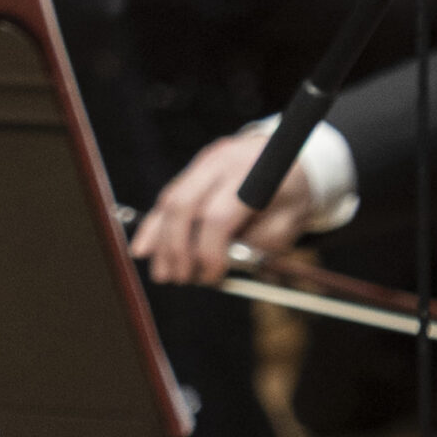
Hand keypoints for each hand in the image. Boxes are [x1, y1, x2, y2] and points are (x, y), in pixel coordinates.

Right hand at [129, 127, 314, 288]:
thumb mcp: (289, 224)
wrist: (294, 158)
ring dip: (161, 241)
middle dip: (176, 247)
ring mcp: (204, 162)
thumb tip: (220, 265)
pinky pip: (168, 196)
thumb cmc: (292, 197)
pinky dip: (155, 225)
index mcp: (252, 175)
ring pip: (170, 200)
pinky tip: (143, 248)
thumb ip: (257, 245)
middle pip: (184, 205)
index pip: (217, 216)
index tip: (213, 276)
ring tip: (163, 274)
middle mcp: (222, 162)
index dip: (210, 251)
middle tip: (179, 278)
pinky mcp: (194, 168)